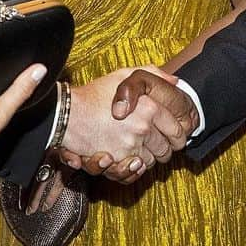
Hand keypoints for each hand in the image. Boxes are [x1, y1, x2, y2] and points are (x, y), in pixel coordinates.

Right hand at [60, 67, 192, 178]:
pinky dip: (135, 168)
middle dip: (164, 148)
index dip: (177, 134)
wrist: (68, 114)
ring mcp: (131, 145)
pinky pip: (136, 171)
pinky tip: (130, 158)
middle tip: (157, 144)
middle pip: (167, 148)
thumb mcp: (124, 76)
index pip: (177, 129)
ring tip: (138, 147)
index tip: (172, 136)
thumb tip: (175, 82)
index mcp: (150, 106)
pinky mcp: (118, 160)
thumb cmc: (94, 94)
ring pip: (152, 162)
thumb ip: (152, 74)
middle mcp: (143, 127)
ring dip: (148, 158)